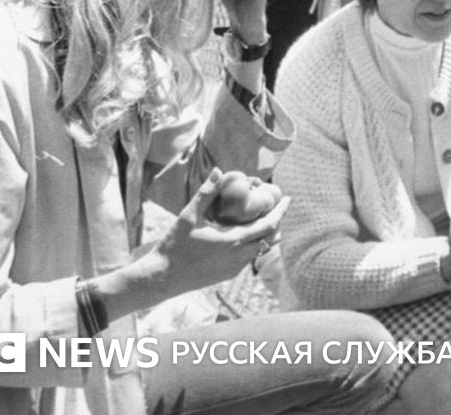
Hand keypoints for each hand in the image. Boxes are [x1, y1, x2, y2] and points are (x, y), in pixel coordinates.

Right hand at [94, 170, 287, 318]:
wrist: (162, 278)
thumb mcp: (189, 216)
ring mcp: (235, 269)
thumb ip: (206, 193)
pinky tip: (242, 234)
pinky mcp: (228, 275)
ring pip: (259, 248)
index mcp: (233, 241)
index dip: (281, 211)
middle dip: (275, 220)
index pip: (268, 225)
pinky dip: (251, 244)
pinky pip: (248, 258)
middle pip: (269, 237)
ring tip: (261, 216)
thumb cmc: (174, 246)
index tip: (288, 198)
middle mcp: (239, 257)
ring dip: (263, 233)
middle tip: (275, 204)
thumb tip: (219, 171)